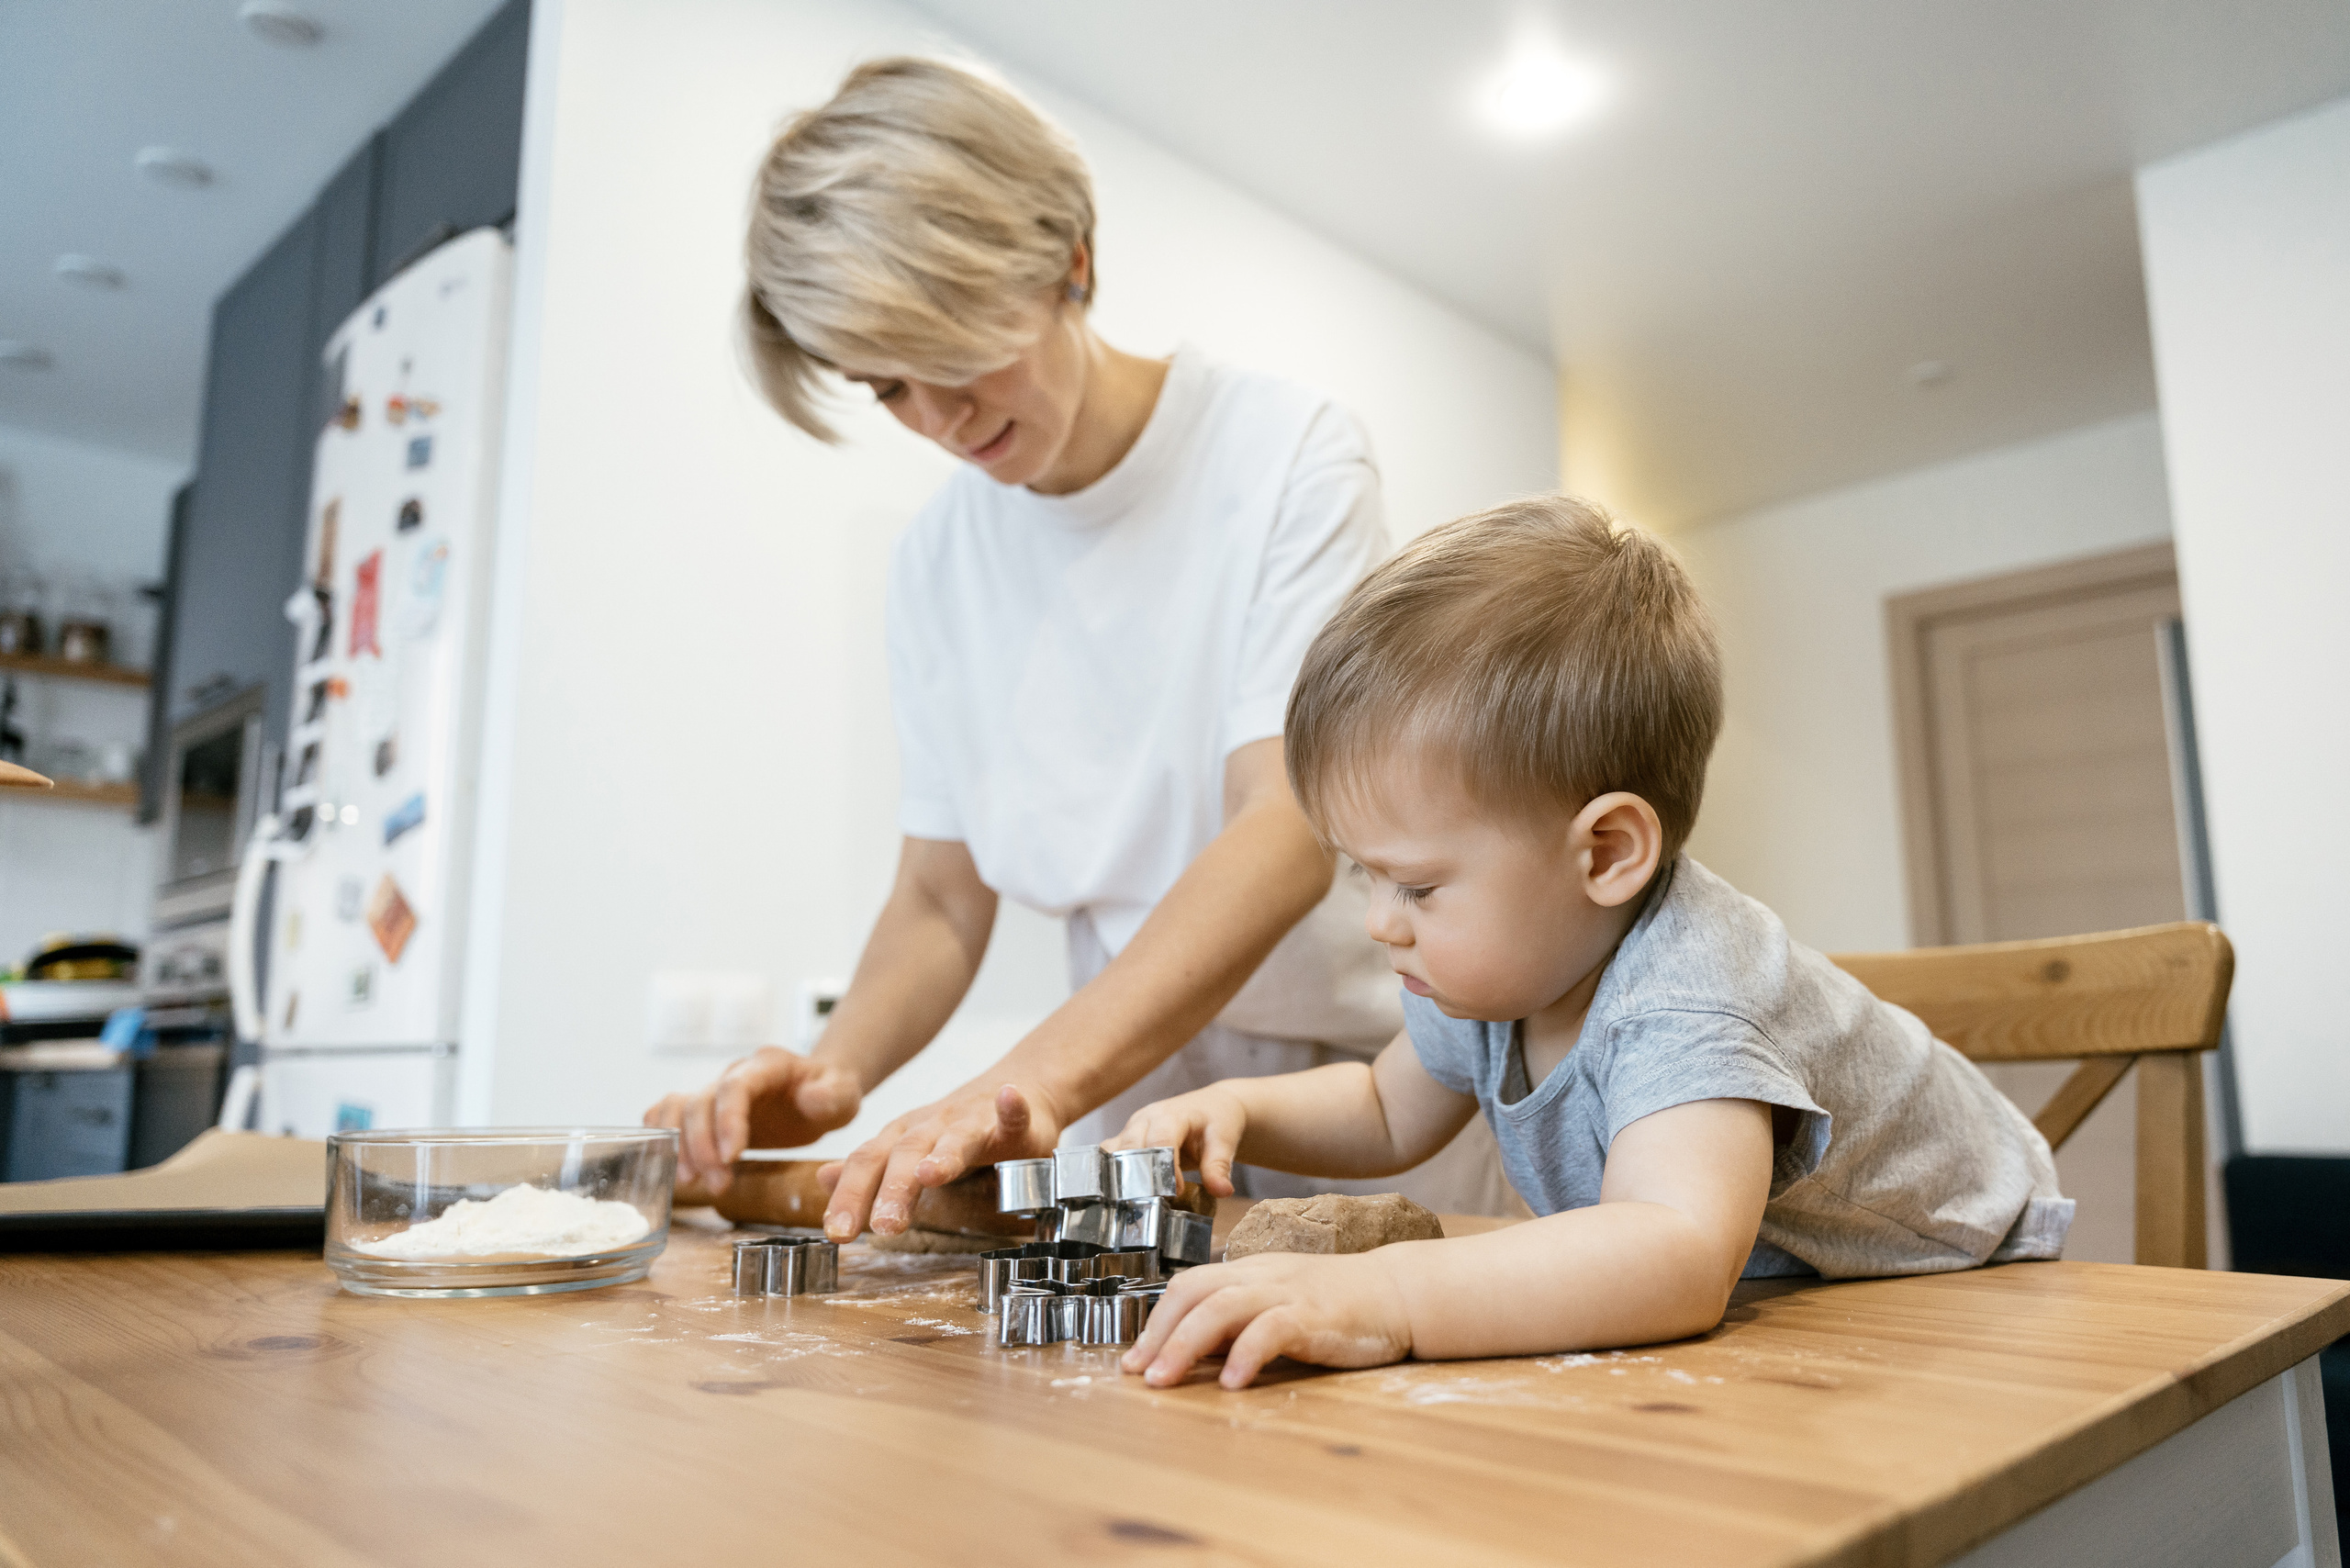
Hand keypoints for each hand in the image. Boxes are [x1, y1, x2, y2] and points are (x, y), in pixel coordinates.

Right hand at [643, 1047, 861, 1192]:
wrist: (820, 1092)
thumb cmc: (831, 1093)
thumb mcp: (844, 1094)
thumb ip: (831, 1095)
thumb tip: (810, 1099)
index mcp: (767, 1066)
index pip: (735, 1086)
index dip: (727, 1120)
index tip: (732, 1157)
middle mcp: (735, 1074)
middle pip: (700, 1102)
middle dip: (703, 1146)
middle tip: (719, 1184)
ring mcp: (716, 1091)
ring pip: (677, 1109)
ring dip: (679, 1147)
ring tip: (694, 1183)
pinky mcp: (706, 1111)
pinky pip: (667, 1114)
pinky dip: (663, 1138)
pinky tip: (676, 1168)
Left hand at [817, 1082, 1062, 1239]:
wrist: (1016, 1090)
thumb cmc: (959, 1131)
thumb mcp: (908, 1149)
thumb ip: (871, 1169)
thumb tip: (823, 1178)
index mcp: (903, 1139)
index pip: (867, 1165)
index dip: (850, 1196)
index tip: (836, 1232)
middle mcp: (932, 1127)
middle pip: (906, 1155)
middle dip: (892, 1190)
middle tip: (883, 1227)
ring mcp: (973, 1122)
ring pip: (956, 1139)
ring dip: (943, 1156)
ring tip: (929, 1174)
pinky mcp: (1014, 1123)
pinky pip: (1013, 1115)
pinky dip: (1011, 1107)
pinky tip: (1009, 1098)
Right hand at [1101, 1086, 1248, 1196]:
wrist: (1210, 1107)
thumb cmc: (1216, 1121)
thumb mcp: (1224, 1141)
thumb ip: (1219, 1166)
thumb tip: (1222, 1191)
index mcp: (1169, 1115)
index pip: (1159, 1142)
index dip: (1165, 1170)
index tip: (1177, 1193)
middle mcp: (1144, 1119)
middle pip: (1130, 1148)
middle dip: (1139, 1178)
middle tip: (1152, 1204)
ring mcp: (1130, 1129)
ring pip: (1112, 1153)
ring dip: (1119, 1178)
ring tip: (1132, 1204)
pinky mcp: (1124, 1140)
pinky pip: (1108, 1157)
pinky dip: (1110, 1176)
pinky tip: (1117, 1197)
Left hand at [1120, 1250, 1415, 1388]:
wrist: (1401, 1292)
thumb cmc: (1341, 1303)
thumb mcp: (1282, 1303)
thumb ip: (1243, 1321)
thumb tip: (1197, 1351)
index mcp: (1250, 1272)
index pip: (1189, 1284)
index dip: (1156, 1320)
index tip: (1134, 1359)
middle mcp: (1262, 1276)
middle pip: (1194, 1291)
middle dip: (1159, 1332)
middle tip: (1138, 1373)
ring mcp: (1288, 1293)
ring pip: (1222, 1307)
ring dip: (1185, 1344)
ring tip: (1164, 1381)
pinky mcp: (1315, 1315)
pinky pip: (1271, 1330)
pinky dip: (1245, 1354)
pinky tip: (1230, 1383)